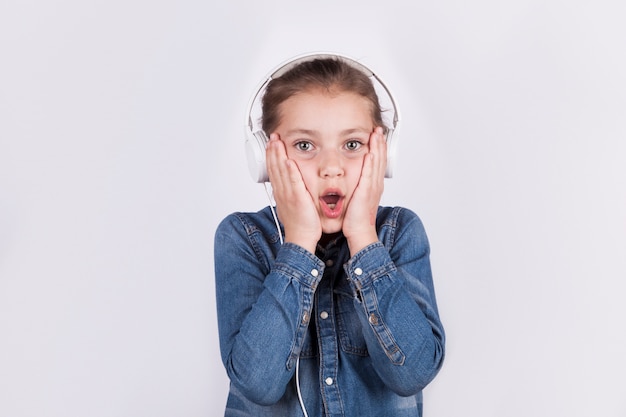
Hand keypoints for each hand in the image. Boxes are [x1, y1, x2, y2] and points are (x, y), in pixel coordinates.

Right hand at [266, 134, 320, 252]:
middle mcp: (281, 192)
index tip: (271, 143)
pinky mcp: (297, 198)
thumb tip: (290, 183)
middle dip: (273, 150)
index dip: (271, 155)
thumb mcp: (290, 203)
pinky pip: (293, 182)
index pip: (273, 169)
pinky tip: (289, 161)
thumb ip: (290, 191)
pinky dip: (290, 171)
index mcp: (280, 192)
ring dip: (278, 156)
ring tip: (277, 142)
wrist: (301, 237)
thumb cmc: (299, 223)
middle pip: (274, 167)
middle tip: (272, 136)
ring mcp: (288, 195)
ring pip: (281, 171)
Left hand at [342, 127, 386, 255]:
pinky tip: (370, 153)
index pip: (378, 161)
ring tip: (377, 135)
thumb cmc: (356, 217)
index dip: (379, 147)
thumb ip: (356, 185)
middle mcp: (375, 184)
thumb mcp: (357, 196)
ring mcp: (372, 187)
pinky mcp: (366, 191)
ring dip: (377, 148)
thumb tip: (352, 177)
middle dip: (380, 143)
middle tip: (379, 129)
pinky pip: (369, 174)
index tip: (377, 135)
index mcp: (373, 185)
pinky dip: (370, 163)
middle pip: (380, 159)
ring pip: (377, 163)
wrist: (358, 230)